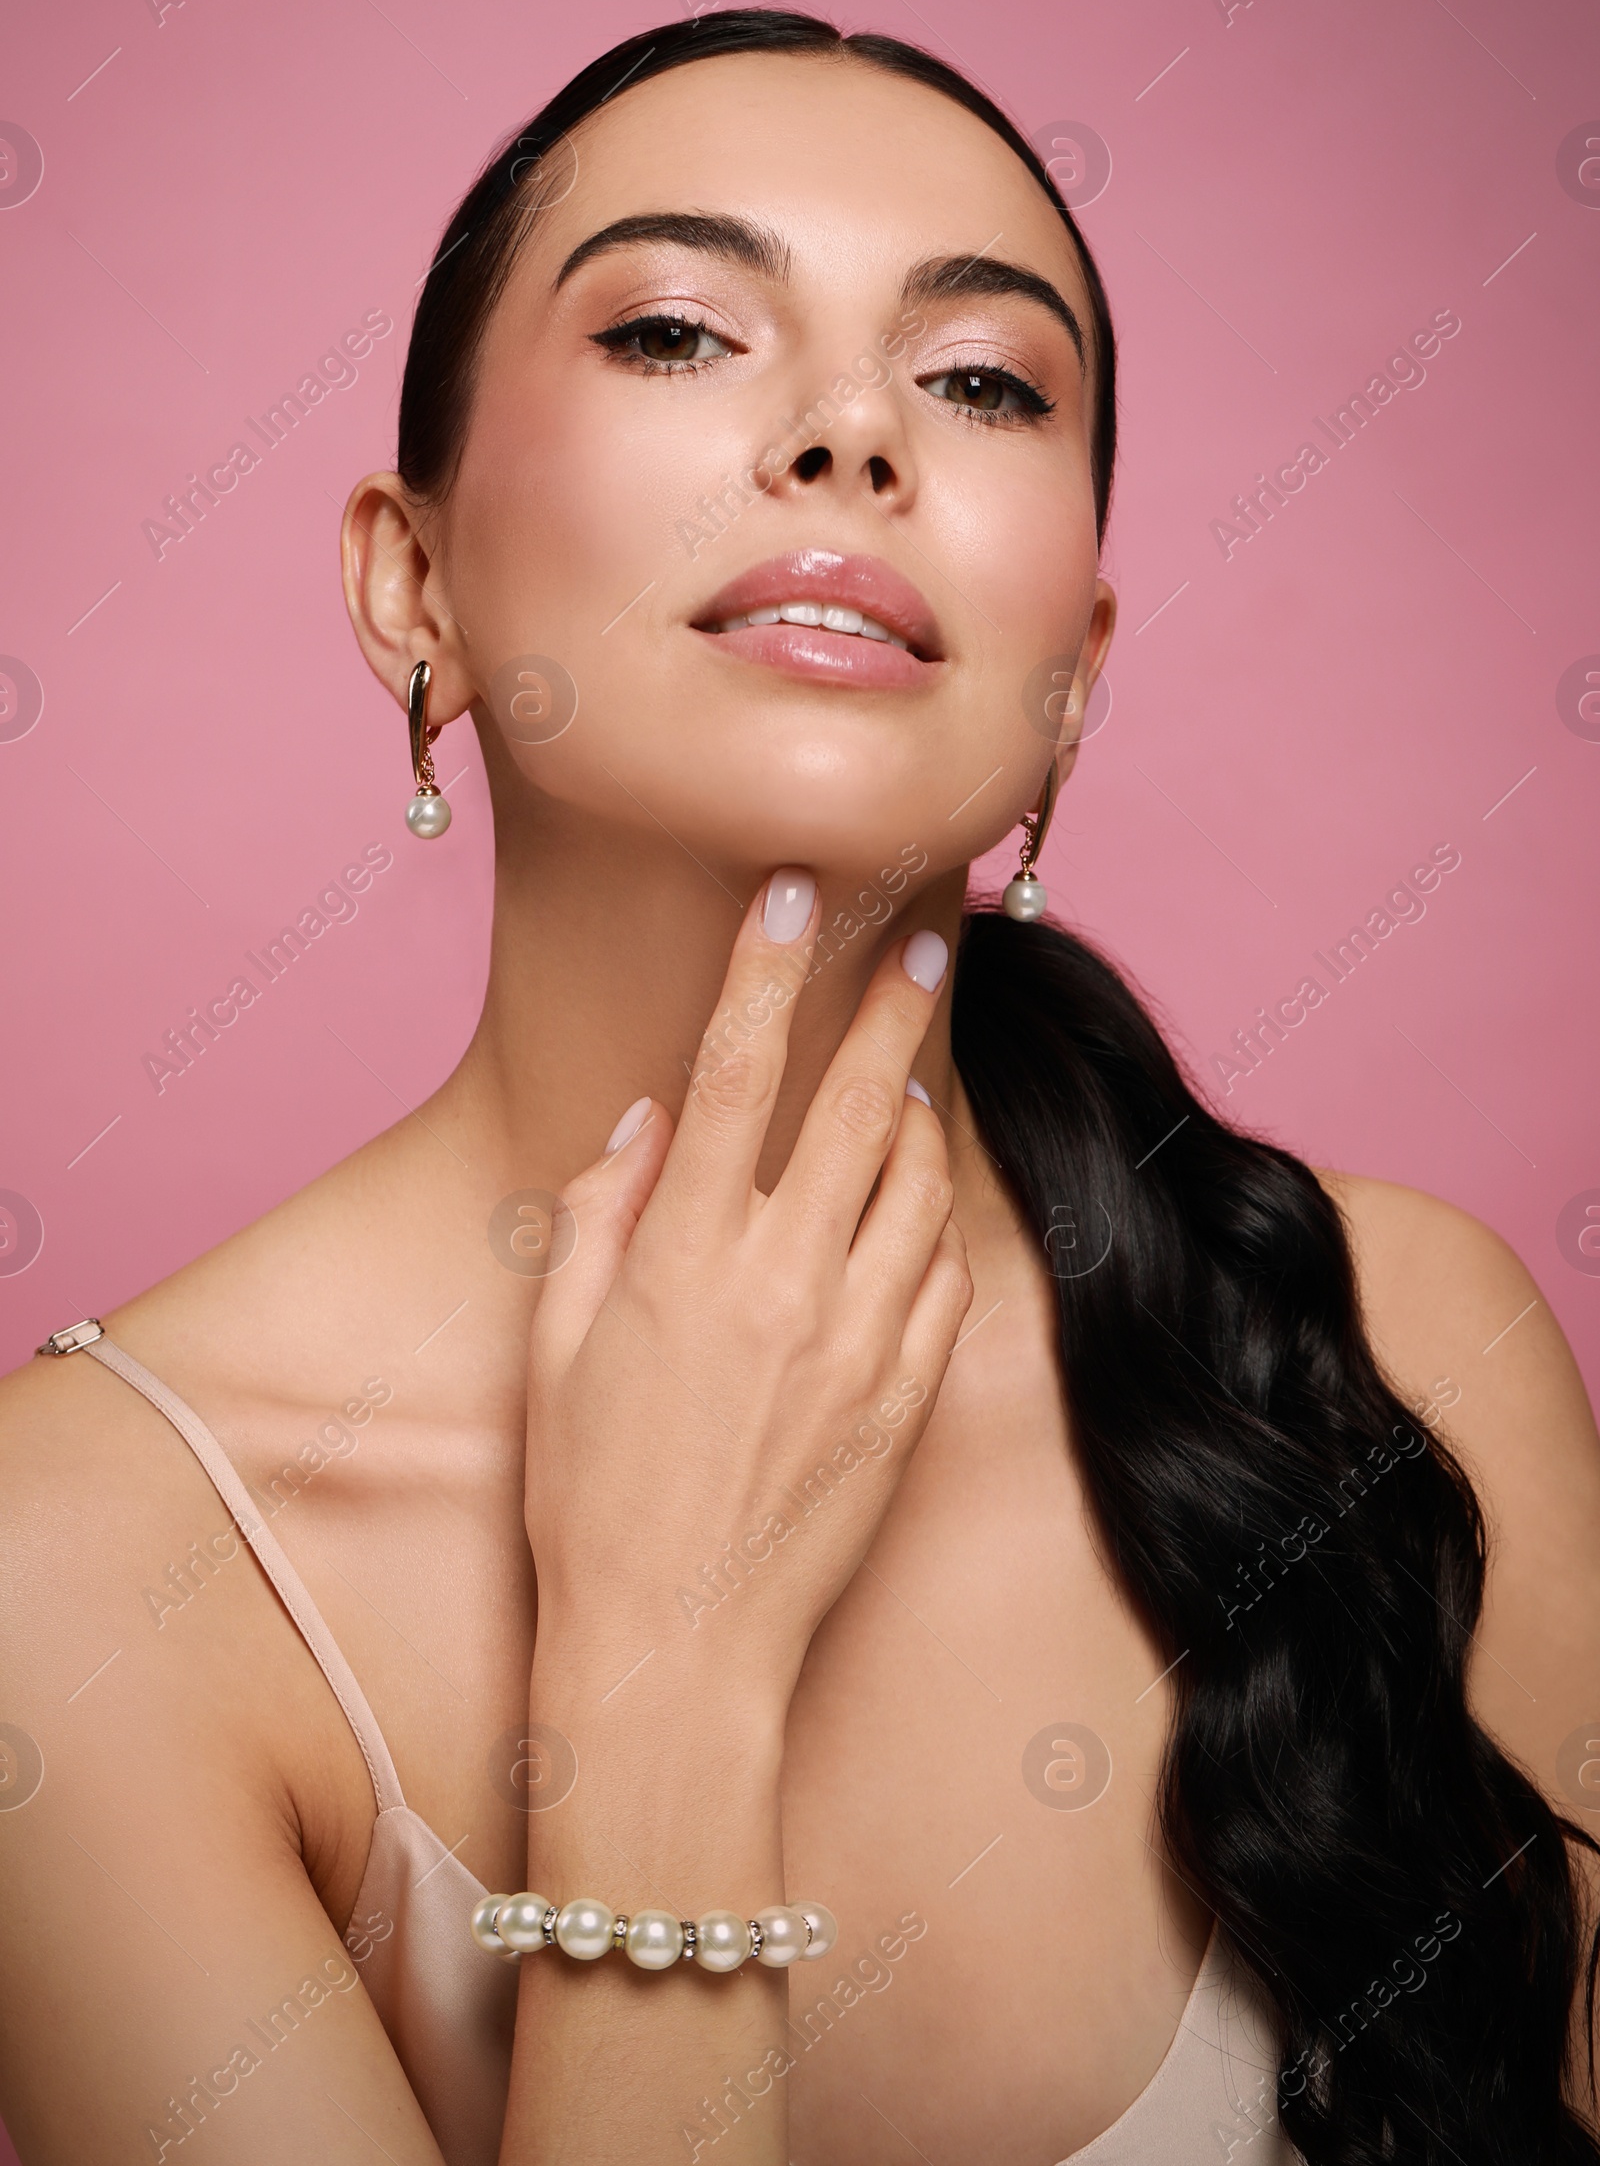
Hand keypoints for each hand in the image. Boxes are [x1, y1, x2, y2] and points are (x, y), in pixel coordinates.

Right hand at [522, 870, 971, 1702]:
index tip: (792, 891)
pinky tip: (917, 1201)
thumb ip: (601, 1215)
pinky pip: (944, 1275)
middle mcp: (786, 1285)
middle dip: (896, 1004)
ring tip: (911, 1077)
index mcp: (686, 1260)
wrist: (677, 1652)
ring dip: (920, 1111)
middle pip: (862, 1103)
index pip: (735, 1073)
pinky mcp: (909, 1397)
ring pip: (921, 1182)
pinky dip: (934, 1220)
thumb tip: (652, 1117)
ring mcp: (862, 1342)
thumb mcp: (557, 1349)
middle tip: (923, 939)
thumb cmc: (591, 1501)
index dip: (765, 969)